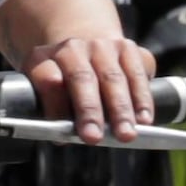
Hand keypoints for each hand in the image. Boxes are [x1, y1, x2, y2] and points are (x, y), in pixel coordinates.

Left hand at [17, 10, 156, 144]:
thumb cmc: (62, 81)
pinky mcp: (127, 47)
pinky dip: (142, 99)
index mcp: (42, 58)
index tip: (61, 132)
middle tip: (94, 138)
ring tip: (126, 134)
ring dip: (121, 110)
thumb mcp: (44, 90)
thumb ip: (53, 111)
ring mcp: (101, 45)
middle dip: (89, 111)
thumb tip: (64, 140)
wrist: (84, 47)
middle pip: (82, 79)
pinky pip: (137, 75)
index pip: (47, 80)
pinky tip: (144, 119)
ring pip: (113, 78)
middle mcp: (71, 47)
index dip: (54, 105)